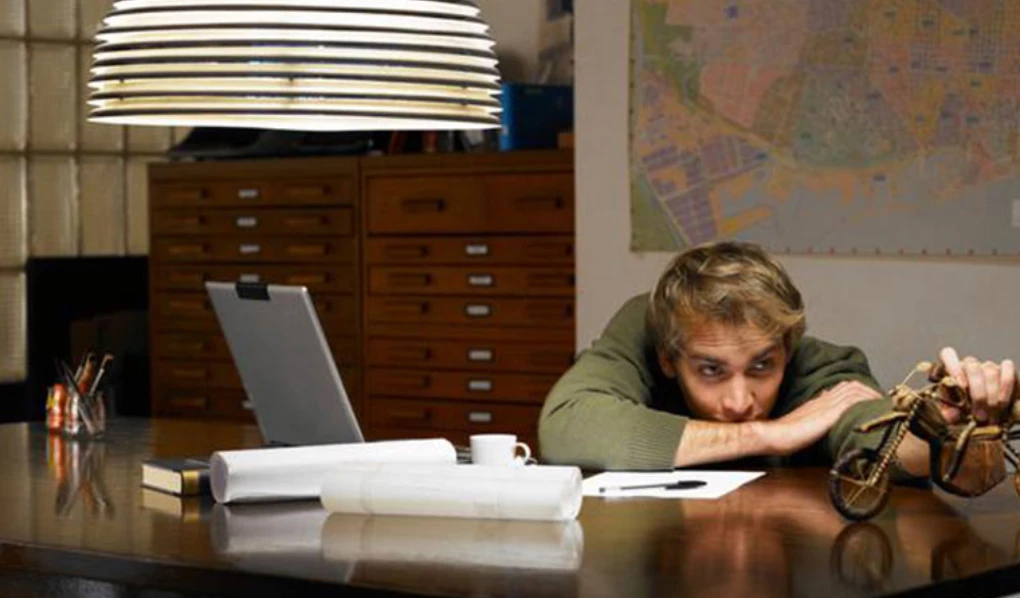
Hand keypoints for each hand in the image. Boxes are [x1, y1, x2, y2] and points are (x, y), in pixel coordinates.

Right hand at [764, 380, 881, 455]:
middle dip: (871, 392)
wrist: (774, 436)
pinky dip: (866, 403)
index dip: (862, 391)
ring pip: (855, 390)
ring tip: (884, 407)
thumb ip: (815, 418)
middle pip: (853, 385)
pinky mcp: (829, 414)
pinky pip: (852, 401)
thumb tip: (826, 414)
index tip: (874, 402)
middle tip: (884, 404)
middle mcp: (824, 399)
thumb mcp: (803, 424)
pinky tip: (875, 412)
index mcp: (818, 401)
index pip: (845, 387)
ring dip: (872, 396)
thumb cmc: (785, 435)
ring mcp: (827, 405)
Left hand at [936, 347, 1015, 424]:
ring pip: (990, 371)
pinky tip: (1003, 402)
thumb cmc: (967, 415)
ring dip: (992, 396)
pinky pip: (1008, 368)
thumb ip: (949, 413)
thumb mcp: (954, 416)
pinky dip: (1006, 387)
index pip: (948, 354)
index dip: (954, 368)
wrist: (989, 418)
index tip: (962, 387)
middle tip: (979, 415)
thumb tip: (952, 415)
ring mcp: (988, 366)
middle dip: (978, 394)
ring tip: (991, 416)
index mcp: (951, 371)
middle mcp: (969, 365)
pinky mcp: (1006, 369)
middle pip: (972, 367)